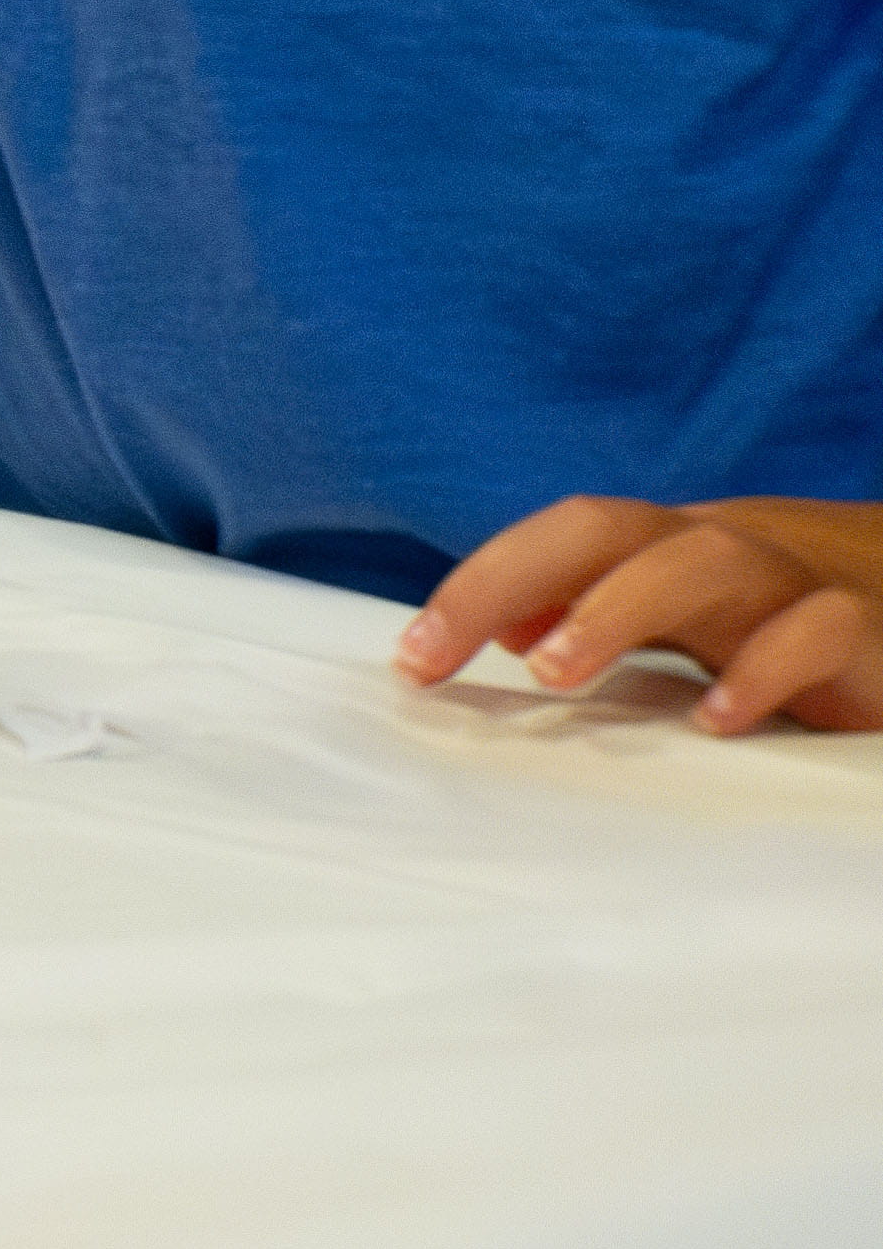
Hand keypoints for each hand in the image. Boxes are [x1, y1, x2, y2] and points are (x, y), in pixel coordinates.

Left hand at [397, 494, 882, 734]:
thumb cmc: (776, 614)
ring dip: (617, 606)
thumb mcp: (679, 615)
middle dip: (515, 578)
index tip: (411, 660)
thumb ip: (595, 614)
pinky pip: (813, 630)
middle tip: (445, 655)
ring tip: (551, 669)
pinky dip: (761, 668)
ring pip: (705, 560)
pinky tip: (714, 720)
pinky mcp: (862, 630)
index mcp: (662, 546)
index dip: (476, 584)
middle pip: (607, 527)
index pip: (554, 539)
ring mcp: (792, 581)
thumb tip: (497, 629)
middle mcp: (718, 548)